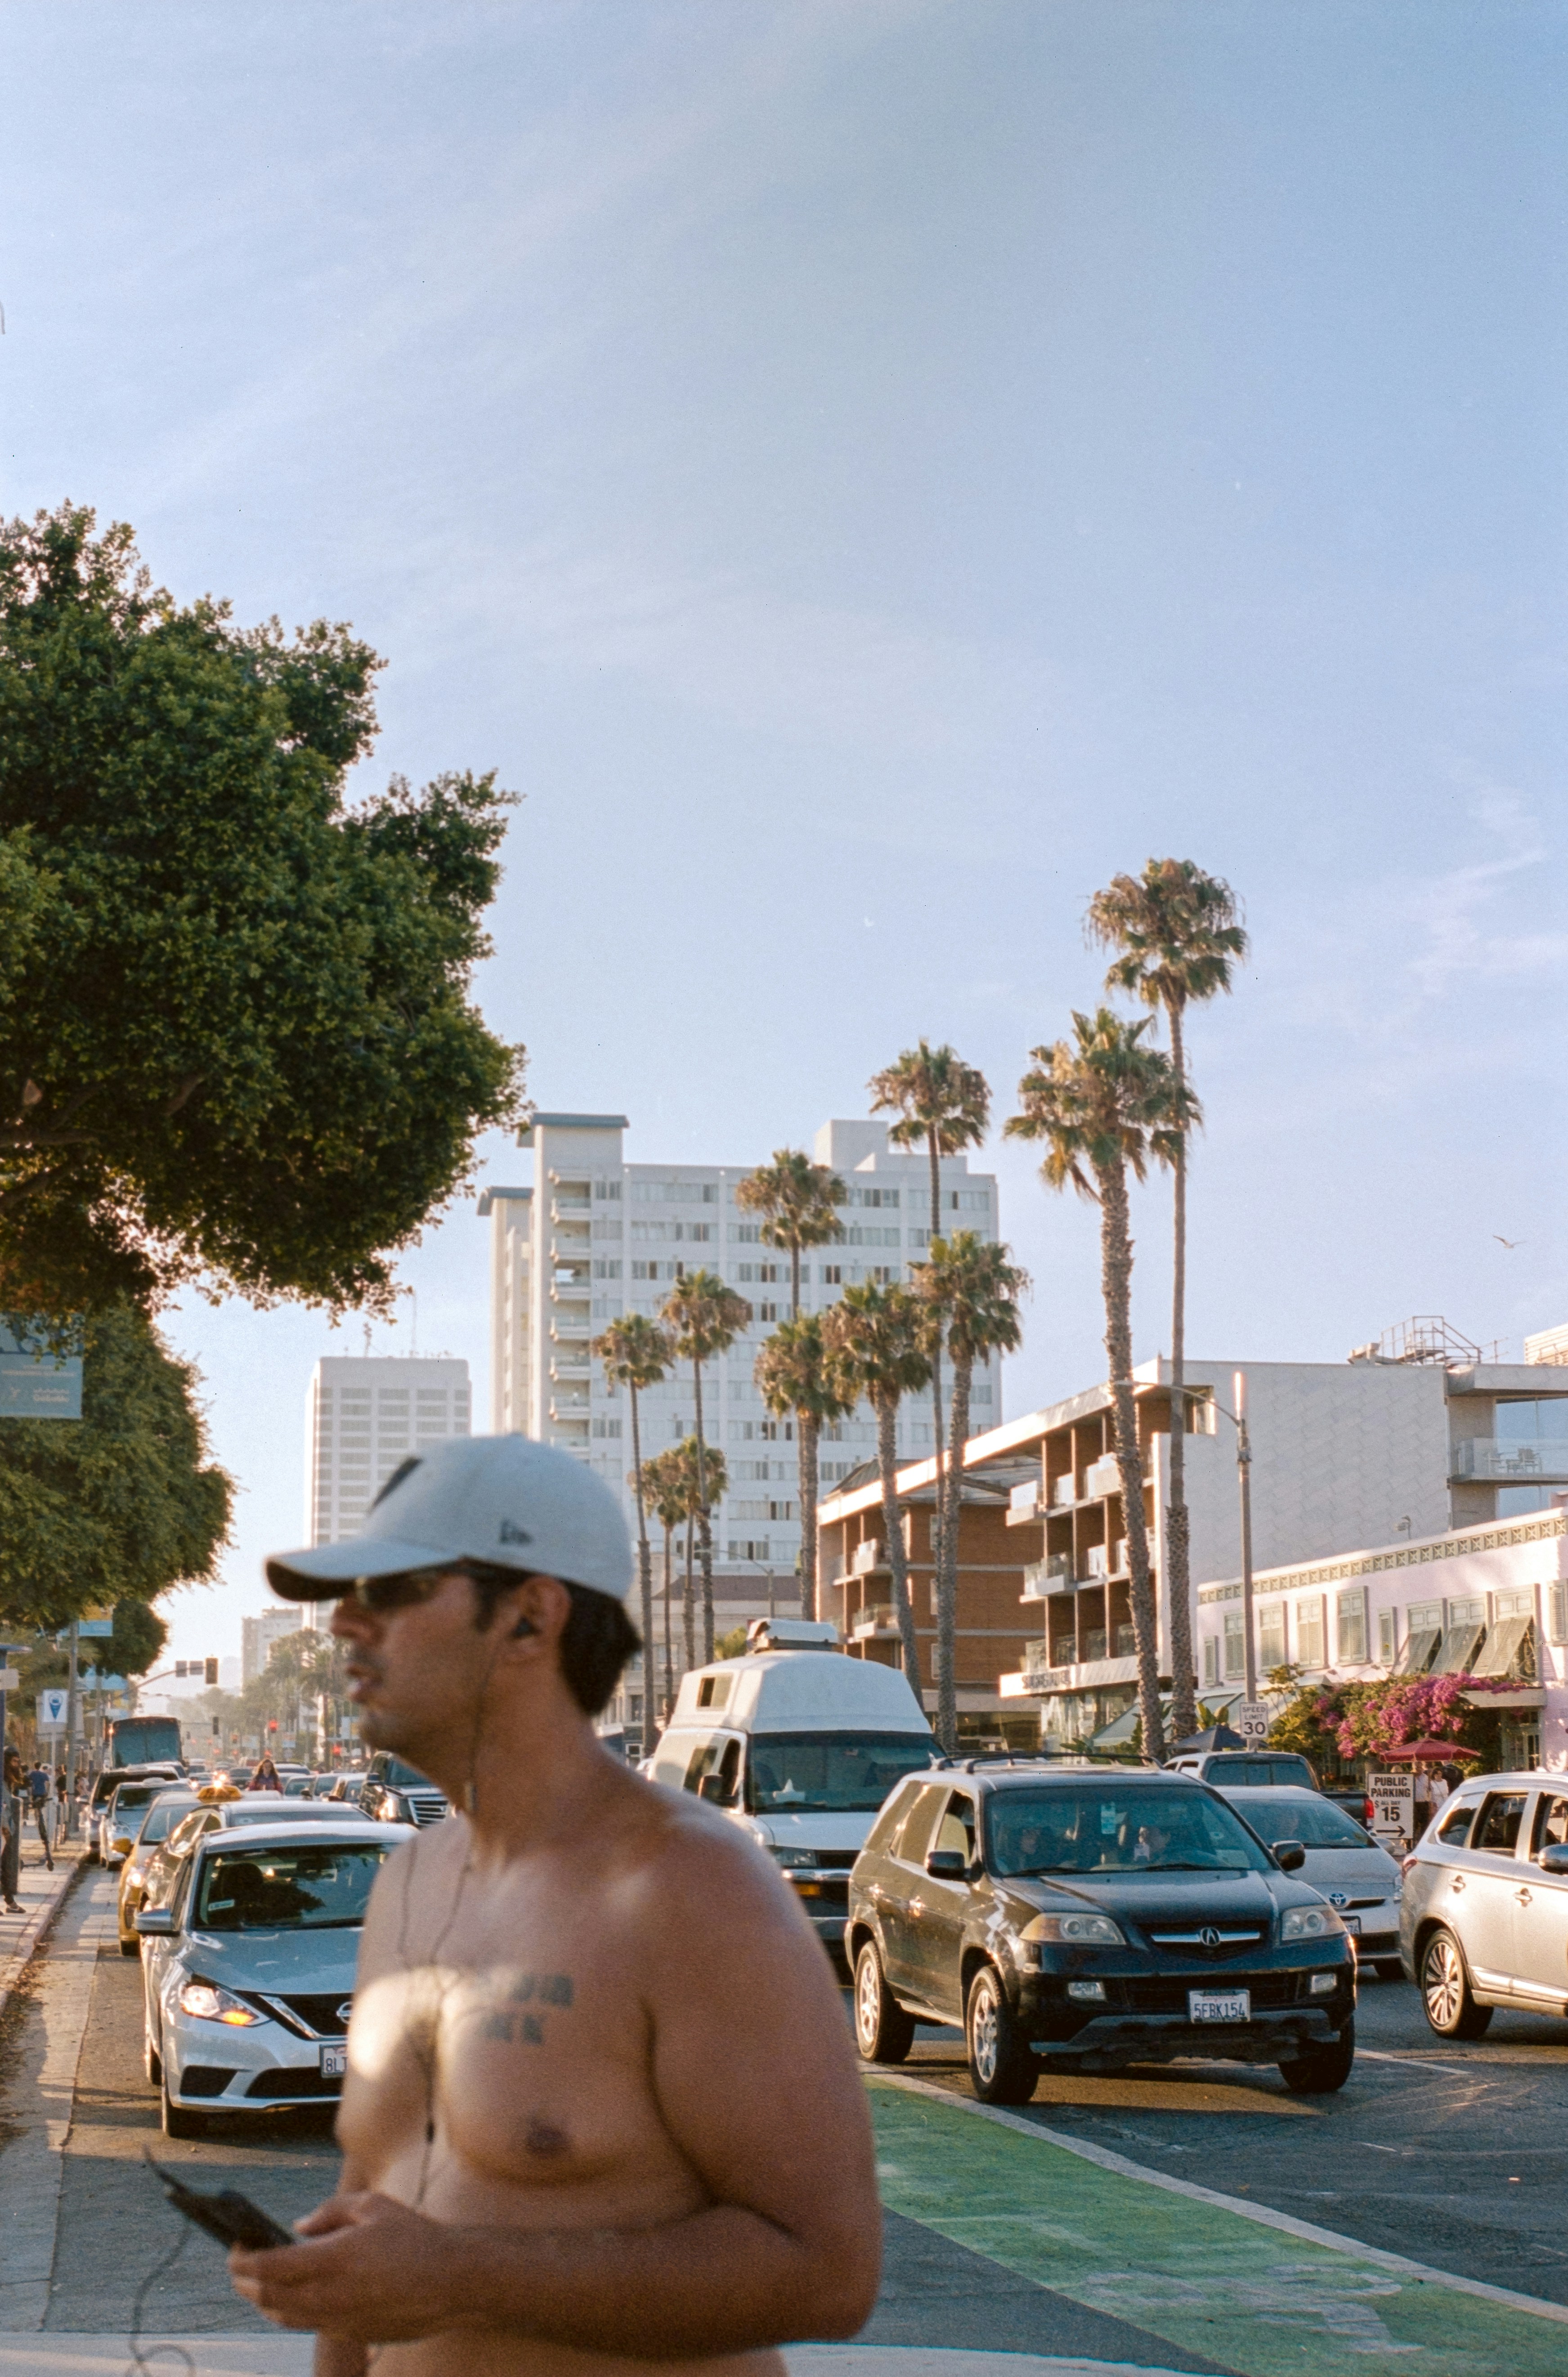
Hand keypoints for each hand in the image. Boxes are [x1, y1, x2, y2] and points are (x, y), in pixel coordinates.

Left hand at [229, 2192, 465, 2340]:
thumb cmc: (414, 2236)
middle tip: (237, 2266)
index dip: (243, 2260)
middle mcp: (329, 2296)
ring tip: (257, 2282)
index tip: (234, 2248)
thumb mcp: (372, 2205)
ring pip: (283, 2317)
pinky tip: (291, 2296)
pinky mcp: (350, 2333)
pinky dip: (288, 2311)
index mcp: (332, 2260)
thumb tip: (299, 2227)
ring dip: (262, 2300)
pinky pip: (306, 2325)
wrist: (451, 2281)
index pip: (270, 2267)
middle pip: (267, 2297)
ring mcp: (338, 2320)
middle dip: (243, 2282)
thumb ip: (330, 2211)